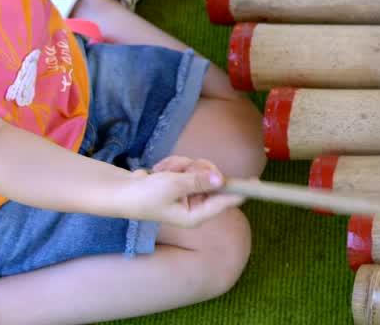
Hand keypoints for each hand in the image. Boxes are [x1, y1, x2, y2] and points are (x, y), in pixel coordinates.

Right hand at [120, 156, 243, 227]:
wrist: (122, 192)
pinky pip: (188, 165)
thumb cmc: (145, 195)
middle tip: (179, 171)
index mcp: (197, 214)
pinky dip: (174, 164)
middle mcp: (197, 205)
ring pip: (200, 168)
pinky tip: (160, 171)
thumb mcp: (173, 185)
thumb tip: (221, 179)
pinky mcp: (183, 183)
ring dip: (181, 165)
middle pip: (214, 179)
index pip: (226, 201)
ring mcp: (190, 193)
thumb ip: (198, 181)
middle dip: (196, 169)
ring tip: (163, 172)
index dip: (241, 190)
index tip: (257, 181)